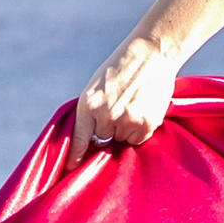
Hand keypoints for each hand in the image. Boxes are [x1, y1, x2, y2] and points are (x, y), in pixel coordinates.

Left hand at [68, 31, 178, 163]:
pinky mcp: (147, 123)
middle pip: (105, 138)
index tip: (72, 168)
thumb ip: (92, 110)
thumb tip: (94, 136)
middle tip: (120, 107)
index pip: (79, 138)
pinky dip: (141, 129)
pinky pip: (140, 138)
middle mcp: (107, 115)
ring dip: (127, 128)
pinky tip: (144, 109)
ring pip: (123, 139)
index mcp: (89, 105)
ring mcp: (128, 120)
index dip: (75, 155)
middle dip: (110, 128)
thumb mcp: (97, 87)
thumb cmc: (121, 69)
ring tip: (134, 105)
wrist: (150, 54)